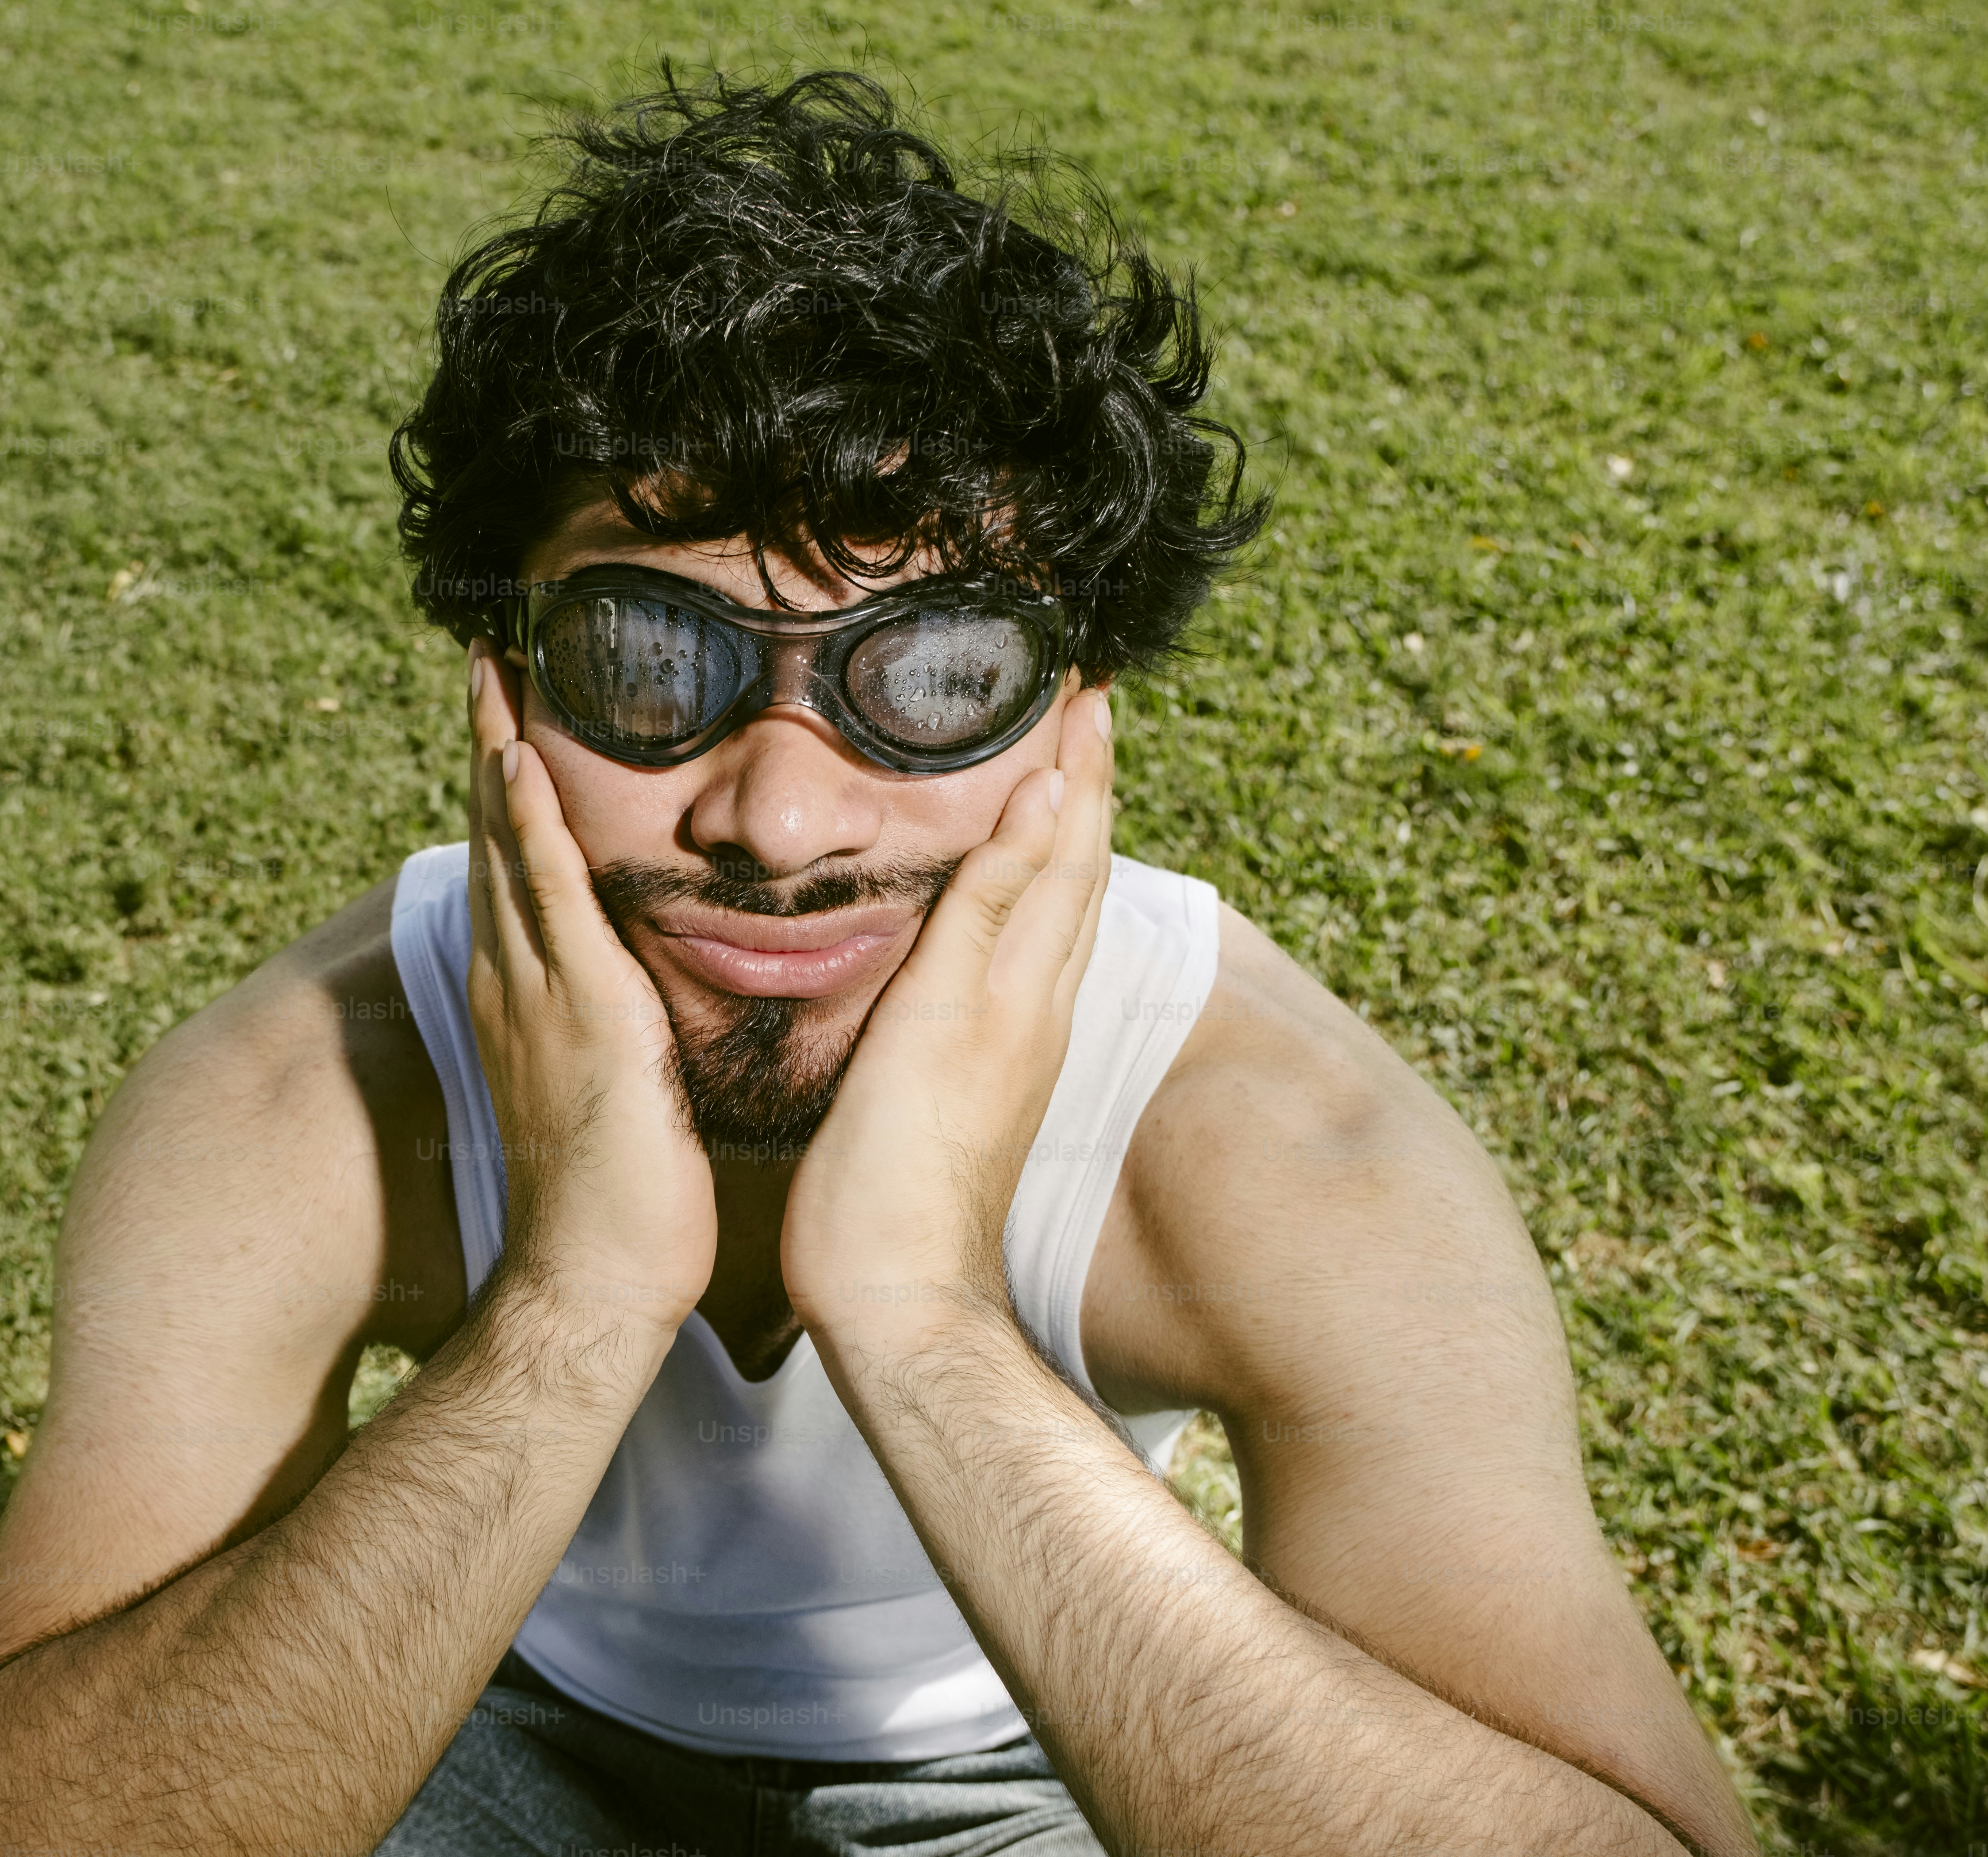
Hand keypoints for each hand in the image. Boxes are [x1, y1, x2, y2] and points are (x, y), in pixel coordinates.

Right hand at [462, 639, 719, 1337]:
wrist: (594, 1281)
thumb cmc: (619, 1207)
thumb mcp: (615, 1095)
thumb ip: (619, 1039)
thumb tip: (643, 1008)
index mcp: (525, 1005)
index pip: (513, 877)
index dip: (507, 799)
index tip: (511, 727)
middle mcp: (514, 986)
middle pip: (494, 843)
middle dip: (489, 751)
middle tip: (485, 666)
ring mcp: (535, 994)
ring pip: (507, 849)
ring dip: (498, 757)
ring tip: (491, 678)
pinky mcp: (578, 1009)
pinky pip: (546, 895)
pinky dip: (528, 825)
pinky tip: (522, 760)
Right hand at [779, 686, 1117, 1355]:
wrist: (894, 1294)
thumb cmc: (898, 1171)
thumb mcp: (938, 1019)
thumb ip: (985, 907)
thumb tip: (1048, 796)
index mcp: (1024, 990)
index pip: (1073, 850)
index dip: (1085, 769)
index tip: (1093, 693)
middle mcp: (1036, 1013)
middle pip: (1077, 879)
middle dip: (1082, 792)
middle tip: (1081, 718)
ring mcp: (1014, 1051)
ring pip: (1056, 925)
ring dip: (1060, 849)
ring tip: (1051, 790)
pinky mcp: (983, 1083)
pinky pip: (1021, 969)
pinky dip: (1024, 914)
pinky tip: (1003, 917)